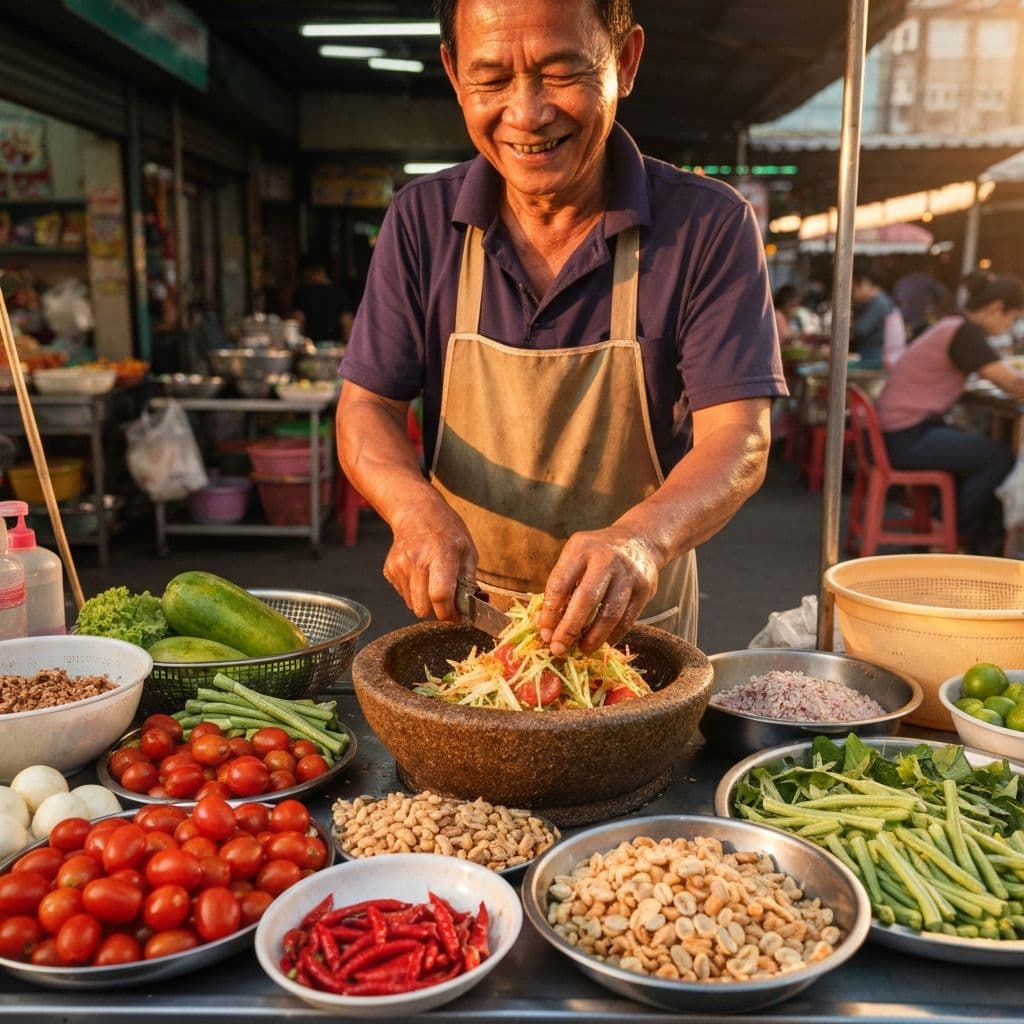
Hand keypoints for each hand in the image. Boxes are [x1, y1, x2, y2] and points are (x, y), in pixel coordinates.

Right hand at [384, 501, 477, 622]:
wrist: (416, 513)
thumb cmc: (447, 531)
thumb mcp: (468, 551)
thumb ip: (469, 581)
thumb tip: (473, 608)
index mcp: (440, 555)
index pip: (440, 596)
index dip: (450, 613)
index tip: (458, 616)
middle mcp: (416, 561)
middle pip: (423, 608)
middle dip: (437, 612)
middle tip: (448, 603)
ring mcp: (399, 566)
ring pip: (413, 605)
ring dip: (426, 602)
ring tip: (434, 584)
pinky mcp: (390, 570)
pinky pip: (404, 595)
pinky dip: (415, 593)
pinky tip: (422, 576)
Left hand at [538, 527, 659, 655]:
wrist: (639, 541)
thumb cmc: (597, 554)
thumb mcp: (576, 556)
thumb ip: (563, 585)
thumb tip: (549, 626)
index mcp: (582, 549)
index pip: (560, 583)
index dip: (550, 612)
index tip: (544, 633)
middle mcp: (606, 559)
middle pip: (586, 599)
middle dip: (570, 628)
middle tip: (559, 649)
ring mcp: (628, 574)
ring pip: (610, 613)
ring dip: (594, 637)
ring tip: (582, 650)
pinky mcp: (645, 589)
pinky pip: (627, 619)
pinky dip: (613, 635)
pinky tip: (603, 642)